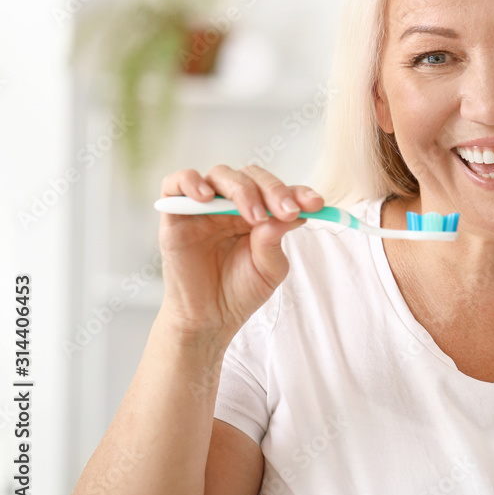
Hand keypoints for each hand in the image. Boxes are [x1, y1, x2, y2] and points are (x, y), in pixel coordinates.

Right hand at [156, 164, 324, 339]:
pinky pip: (176, 183)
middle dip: (273, 191)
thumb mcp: (269, 269)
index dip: (298, 193)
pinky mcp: (175, 214)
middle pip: (252, 177)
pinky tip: (205, 197)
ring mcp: (204, 207)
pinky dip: (190, 182)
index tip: (316, 204)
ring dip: (242, 190)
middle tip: (285, 211)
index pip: (279, 191)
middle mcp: (232, 204)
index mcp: (259, 213)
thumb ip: (274, 241)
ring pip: (221, 175)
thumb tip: (283, 214)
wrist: (208, 319)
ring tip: (253, 217)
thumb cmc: (240, 292)